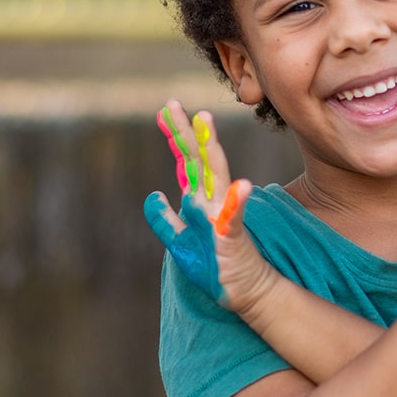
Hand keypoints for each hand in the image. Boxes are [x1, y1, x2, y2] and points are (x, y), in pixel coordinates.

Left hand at [143, 100, 263, 309]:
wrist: (245, 292)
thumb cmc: (214, 268)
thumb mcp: (179, 244)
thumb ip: (165, 220)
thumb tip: (151, 195)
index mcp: (198, 201)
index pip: (185, 162)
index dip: (175, 137)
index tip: (163, 112)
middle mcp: (211, 201)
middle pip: (197, 160)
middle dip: (184, 132)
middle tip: (171, 104)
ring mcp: (223, 215)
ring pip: (216, 175)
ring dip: (211, 149)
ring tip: (205, 121)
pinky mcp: (233, 235)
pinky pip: (235, 215)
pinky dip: (238, 200)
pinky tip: (242, 185)